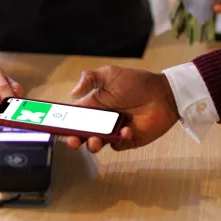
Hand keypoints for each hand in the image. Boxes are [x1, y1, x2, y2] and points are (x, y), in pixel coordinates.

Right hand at [65, 66, 179, 152]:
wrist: (163, 94)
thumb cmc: (137, 82)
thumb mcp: (110, 74)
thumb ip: (90, 78)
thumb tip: (72, 93)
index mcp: (94, 105)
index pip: (74, 117)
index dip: (64, 123)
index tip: (57, 127)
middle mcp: (102, 120)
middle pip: (82, 134)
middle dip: (74, 139)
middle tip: (73, 140)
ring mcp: (114, 131)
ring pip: (96, 143)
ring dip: (92, 144)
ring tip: (96, 140)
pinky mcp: (128, 140)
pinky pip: (117, 145)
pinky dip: (119, 140)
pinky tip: (127, 130)